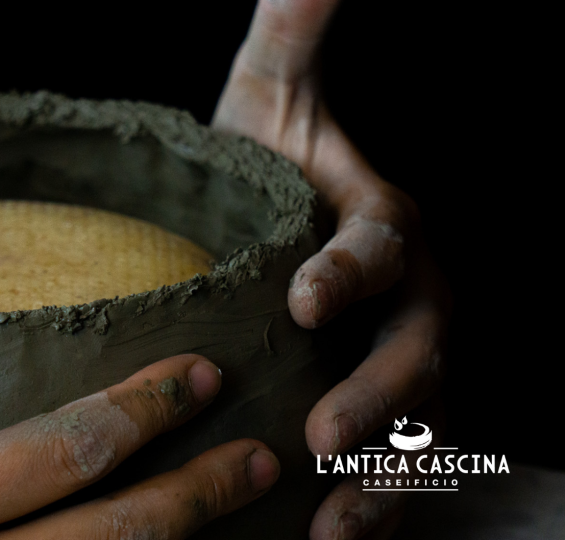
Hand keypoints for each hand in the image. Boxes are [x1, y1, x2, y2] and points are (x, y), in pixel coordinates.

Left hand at [212, 1, 451, 537]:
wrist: (270, 219)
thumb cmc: (266, 162)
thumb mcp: (273, 95)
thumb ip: (294, 34)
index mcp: (382, 226)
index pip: (380, 248)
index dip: (351, 272)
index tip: (305, 300)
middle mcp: (411, 298)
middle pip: (415, 351)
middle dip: (376, 394)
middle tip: (320, 433)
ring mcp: (405, 360)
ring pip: (419, 423)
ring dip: (384, 476)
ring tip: (336, 523)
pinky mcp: (385, 409)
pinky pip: (399, 465)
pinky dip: (378, 506)